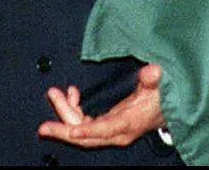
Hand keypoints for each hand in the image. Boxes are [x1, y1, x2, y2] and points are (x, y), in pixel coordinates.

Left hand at [37, 63, 165, 148]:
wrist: (166, 113)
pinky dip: (74, 111)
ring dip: (66, 113)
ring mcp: (109, 132)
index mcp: (127, 124)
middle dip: (63, 130)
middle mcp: (116, 133)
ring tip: (55, 93)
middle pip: (85, 137)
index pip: (104, 129)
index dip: (87, 131)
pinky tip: (71, 96)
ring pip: (81, 130)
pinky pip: (84, 124)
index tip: (70, 131)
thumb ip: (153, 79)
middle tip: (43, 126)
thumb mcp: (159, 87)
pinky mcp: (105, 127)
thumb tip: (151, 71)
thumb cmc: (161, 99)